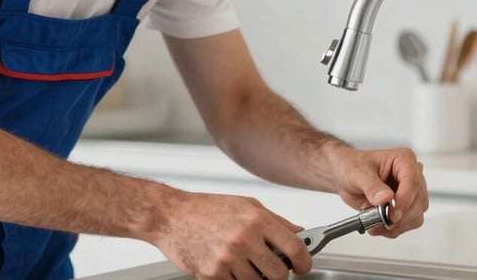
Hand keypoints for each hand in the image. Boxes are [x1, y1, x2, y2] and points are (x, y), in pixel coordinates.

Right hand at [151, 191, 311, 279]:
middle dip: (280, 274)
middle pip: (279, 274)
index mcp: (256, 220)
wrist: (171, 216)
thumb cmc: (207, 208)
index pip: (295, 248)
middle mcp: (244, 240)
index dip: (304, 262)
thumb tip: (299, 233)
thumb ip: (275, 220)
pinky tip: (228, 265)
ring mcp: (228, 259)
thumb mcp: (246, 205)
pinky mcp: (212, 275)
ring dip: (256, 278)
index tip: (303, 266)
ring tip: (245, 262)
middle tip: (273, 268)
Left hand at [326, 144, 427, 237]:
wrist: (344, 175)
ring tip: (375, 221)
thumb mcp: (357, 172)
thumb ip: (371, 186)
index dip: (404, 200)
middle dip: (398, 216)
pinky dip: (394, 229)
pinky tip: (379, 224)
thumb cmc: (351, 165)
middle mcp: (411, 175)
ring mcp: (410, 193)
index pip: (413, 182)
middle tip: (378, 218)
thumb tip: (385, 198)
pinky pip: (408, 224)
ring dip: (396, 225)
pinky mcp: (405, 207)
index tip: (392, 213)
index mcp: (403, 160)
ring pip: (415, 215)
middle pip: (418, 201)